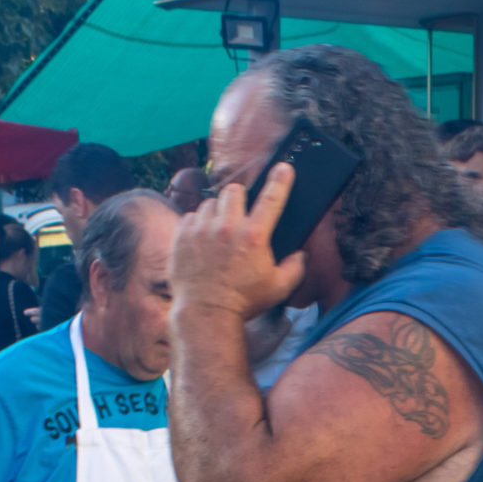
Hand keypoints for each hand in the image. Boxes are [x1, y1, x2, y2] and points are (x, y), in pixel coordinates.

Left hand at [170, 161, 306, 325]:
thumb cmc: (244, 302)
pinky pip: (191, 216)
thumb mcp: (278, 288)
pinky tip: (202, 242)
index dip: (280, 180)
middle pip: (234, 190)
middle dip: (239, 199)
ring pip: (210, 203)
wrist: (207, 313)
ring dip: (217, 213)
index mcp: (254, 236)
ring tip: (218, 234)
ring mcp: (202, 230)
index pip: (272, 199)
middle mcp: (228, 227)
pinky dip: (197, 225)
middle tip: (239, 215)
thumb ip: (295, 269)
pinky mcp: (182, 235)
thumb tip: (299, 256)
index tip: (283, 168)